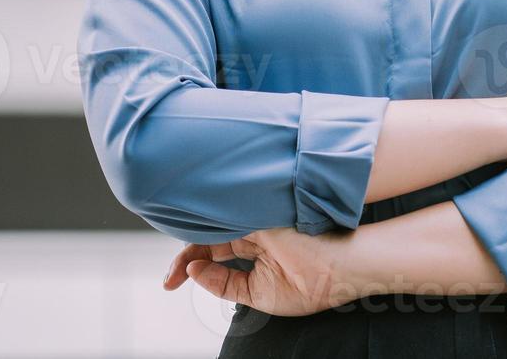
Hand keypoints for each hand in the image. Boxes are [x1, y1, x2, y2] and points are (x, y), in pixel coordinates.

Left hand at [163, 227, 359, 315]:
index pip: (216, 251)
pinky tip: (190, 245)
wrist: (339, 269)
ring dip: (190, 246)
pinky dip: (203, 225)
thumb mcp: (259, 294)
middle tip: (168, 282)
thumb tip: (195, 269)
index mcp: (257, 253)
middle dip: (183, 259)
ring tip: (173, 270)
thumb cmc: (310, 285)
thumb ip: (227, 283)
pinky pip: (225, 214)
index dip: (192, 266)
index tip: (171, 283)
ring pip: (214, 225)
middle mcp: (253, 234)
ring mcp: (257, 220)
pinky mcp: (260, 211)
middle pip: (210, 237)